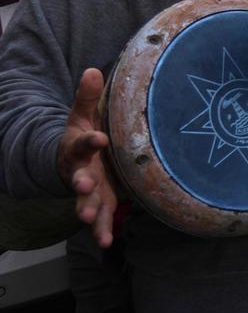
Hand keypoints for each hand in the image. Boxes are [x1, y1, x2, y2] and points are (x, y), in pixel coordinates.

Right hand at [58, 67, 117, 247]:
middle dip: (82, 184)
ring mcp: (91, 189)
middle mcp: (83, 170)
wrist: (76, 159)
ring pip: (88, 203)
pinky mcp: (102, 202)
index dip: (90, 141)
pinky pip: (102, 218)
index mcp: (79, 147)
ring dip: (90, 213)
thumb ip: (87, 96)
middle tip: (84, 188)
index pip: (83, 142)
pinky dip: (103, 230)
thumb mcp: (83, 114)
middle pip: (80, 178)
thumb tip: (93, 70)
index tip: (99, 138)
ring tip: (91, 222)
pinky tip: (106, 242)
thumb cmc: (85, 133)